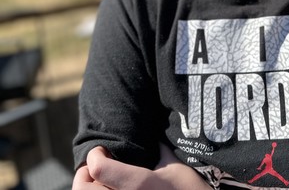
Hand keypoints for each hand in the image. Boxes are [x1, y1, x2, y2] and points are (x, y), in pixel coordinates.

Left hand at [72, 145, 211, 189]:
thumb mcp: (177, 167)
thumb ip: (160, 149)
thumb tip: (152, 132)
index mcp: (141, 185)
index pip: (100, 168)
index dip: (95, 155)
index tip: (101, 149)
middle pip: (85, 189)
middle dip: (84, 175)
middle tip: (93, 166)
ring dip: (89, 189)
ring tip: (99, 181)